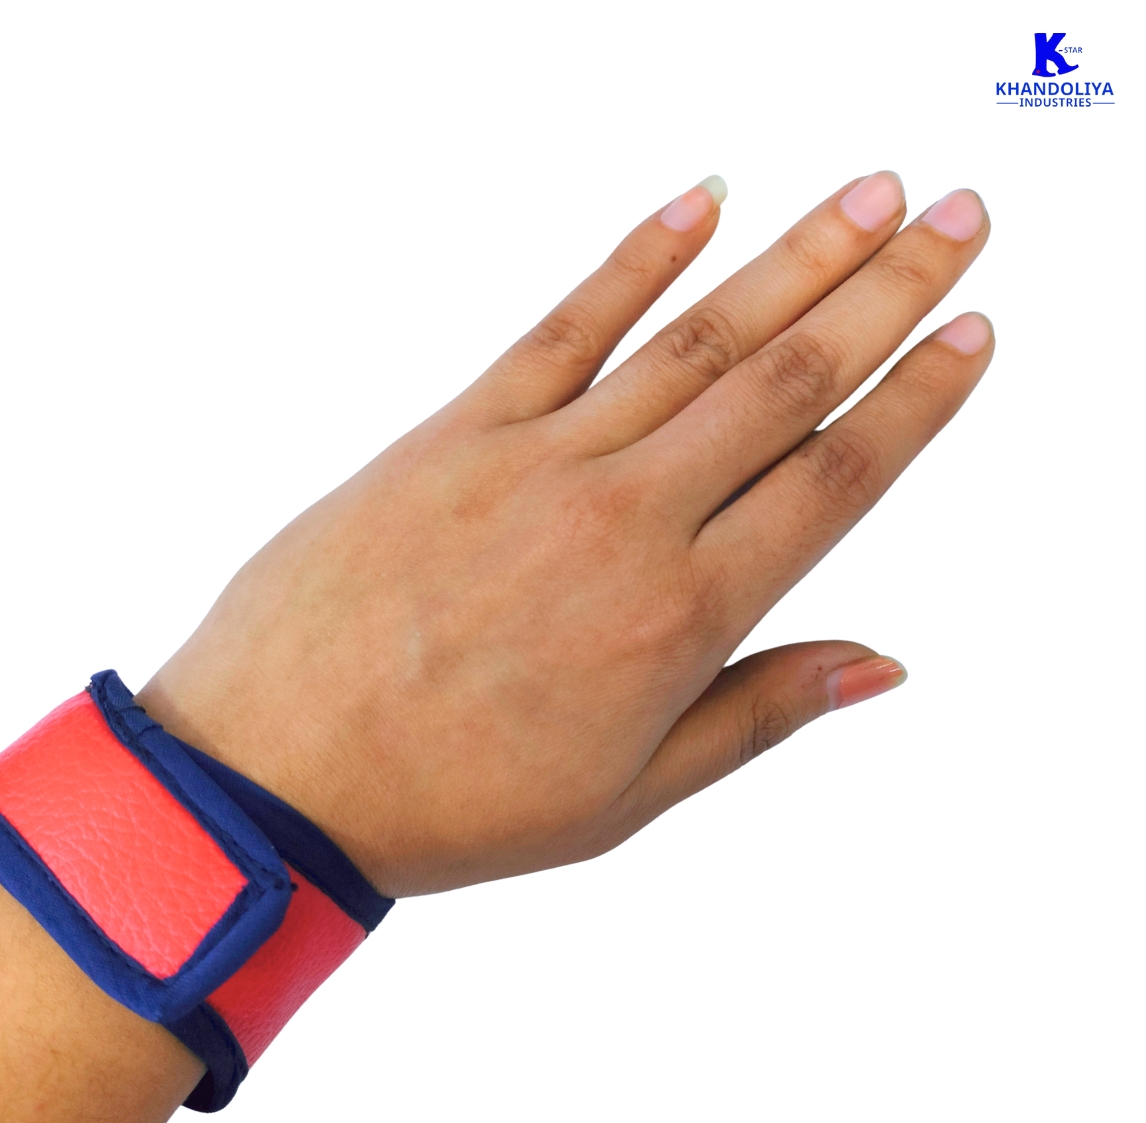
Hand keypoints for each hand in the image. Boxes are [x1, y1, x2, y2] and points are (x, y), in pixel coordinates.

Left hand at [139, 172, 990, 896]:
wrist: (276, 769)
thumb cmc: (451, 801)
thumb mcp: (627, 796)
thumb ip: (759, 714)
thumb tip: (882, 664)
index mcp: (679, 618)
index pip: (835, 481)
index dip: (916, 400)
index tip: (971, 334)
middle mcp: (625, 520)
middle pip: (786, 384)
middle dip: (887, 292)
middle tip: (958, 219)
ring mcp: (537, 461)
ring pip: (696, 339)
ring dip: (794, 258)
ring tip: (870, 195)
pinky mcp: (455, 430)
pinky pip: (564, 325)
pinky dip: (635, 258)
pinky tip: (698, 203)